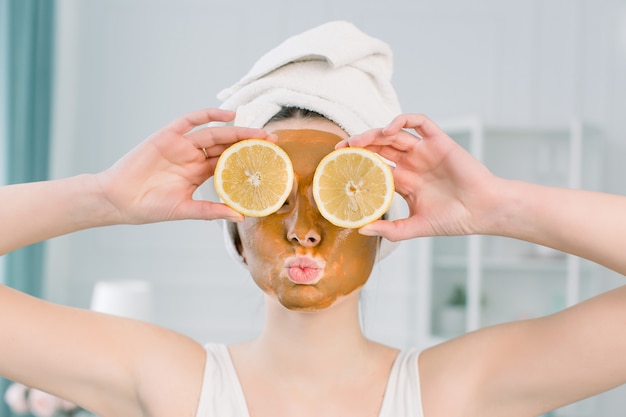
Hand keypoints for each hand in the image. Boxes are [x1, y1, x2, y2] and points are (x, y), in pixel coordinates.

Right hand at [97, 108, 272, 223]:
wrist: (118, 200)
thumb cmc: (149, 207)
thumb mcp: (185, 210)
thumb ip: (211, 211)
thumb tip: (240, 216)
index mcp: (198, 174)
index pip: (229, 163)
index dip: (248, 160)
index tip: (270, 161)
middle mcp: (192, 157)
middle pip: (226, 146)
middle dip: (249, 143)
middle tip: (274, 141)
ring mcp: (181, 146)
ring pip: (214, 134)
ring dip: (236, 130)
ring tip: (259, 132)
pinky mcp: (166, 136)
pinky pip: (189, 121)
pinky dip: (207, 115)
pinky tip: (227, 115)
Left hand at [337, 114, 500, 240]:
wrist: (483, 211)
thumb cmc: (454, 220)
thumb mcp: (414, 228)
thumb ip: (389, 230)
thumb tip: (360, 230)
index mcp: (405, 182)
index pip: (376, 167)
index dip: (358, 164)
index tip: (338, 166)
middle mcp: (412, 164)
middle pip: (380, 148)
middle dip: (360, 146)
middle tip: (341, 149)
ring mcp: (425, 152)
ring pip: (394, 134)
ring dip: (374, 133)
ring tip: (357, 141)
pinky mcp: (439, 141)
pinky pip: (419, 122)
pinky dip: (402, 121)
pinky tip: (388, 130)